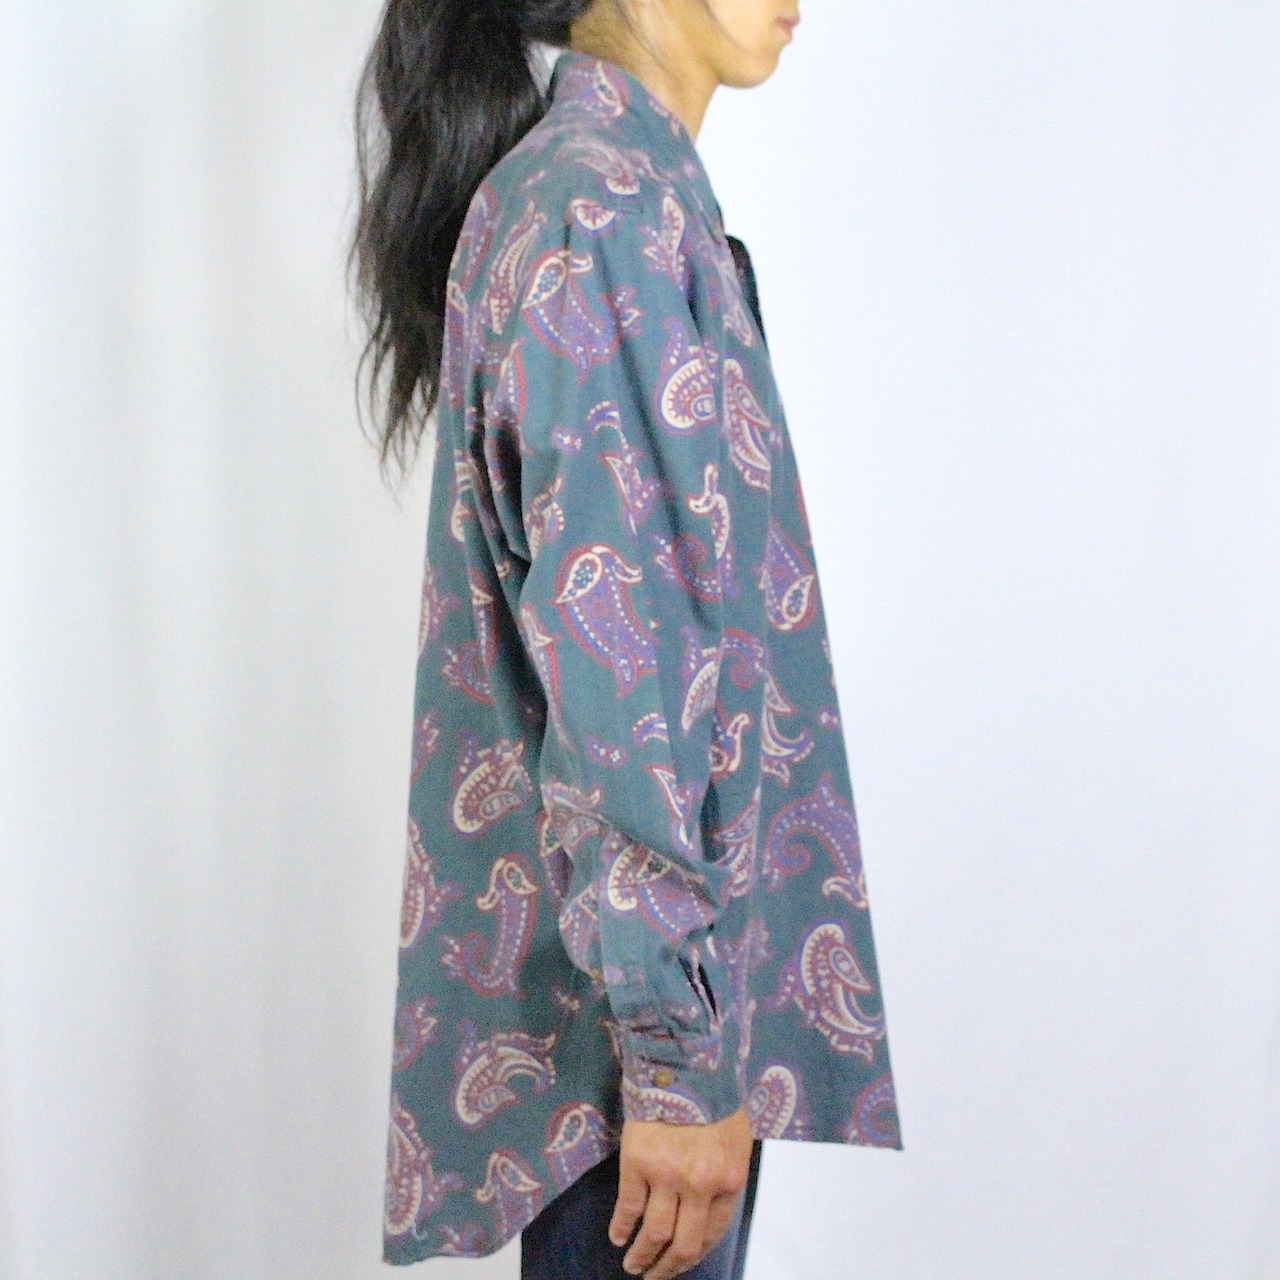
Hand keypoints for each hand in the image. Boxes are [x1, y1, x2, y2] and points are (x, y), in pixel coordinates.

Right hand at [608, 1105, 753, 1279]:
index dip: (694, 1254)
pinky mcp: (638, 1163)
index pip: (711, 1234)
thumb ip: (724, 1173)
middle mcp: (699, 1186)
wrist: (686, 1062)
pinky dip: (621, 1226)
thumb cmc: (715, 1096)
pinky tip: (617, 1236)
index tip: (682, 1262)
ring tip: (633, 1265)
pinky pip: (628, 1206)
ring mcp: (667, 1176)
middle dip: (668, 1268)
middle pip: (683, 1244)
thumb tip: (709, 1203)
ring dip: (642, 1256)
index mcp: (728, 1181)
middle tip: (655, 1277)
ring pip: (654, 1233)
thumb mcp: (734, 1139)